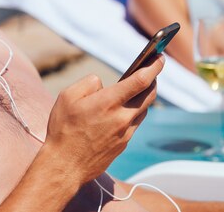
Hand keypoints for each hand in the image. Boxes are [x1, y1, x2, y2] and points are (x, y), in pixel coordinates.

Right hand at [42, 55, 163, 184]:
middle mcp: (122, 117)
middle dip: (153, 79)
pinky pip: (135, 123)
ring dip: (144, 97)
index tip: (160, 58)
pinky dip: (134, 112)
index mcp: (108, 102)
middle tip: (152, 70)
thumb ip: (89, 83)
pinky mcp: (124, 144)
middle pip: (149, 95)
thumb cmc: (63, 128)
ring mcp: (125, 133)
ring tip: (139, 87)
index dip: (153, 67)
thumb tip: (104, 84)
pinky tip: (125, 109)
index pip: (141, 81)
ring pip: (143, 109)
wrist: (65, 165)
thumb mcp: (68, 96)